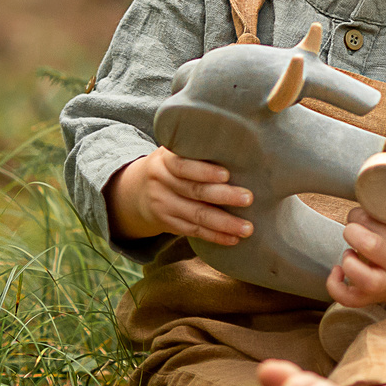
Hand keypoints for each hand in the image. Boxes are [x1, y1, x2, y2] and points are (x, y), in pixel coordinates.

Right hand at [105, 148, 253, 245]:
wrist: (137, 191)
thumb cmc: (172, 166)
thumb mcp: (175, 151)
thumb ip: (197, 150)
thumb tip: (240, 147)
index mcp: (164, 159)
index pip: (182, 165)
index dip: (204, 171)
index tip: (227, 174)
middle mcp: (161, 182)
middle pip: (193, 191)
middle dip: (223, 196)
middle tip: (248, 198)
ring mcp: (162, 205)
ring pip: (195, 215)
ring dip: (224, 223)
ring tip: (247, 228)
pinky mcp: (168, 223)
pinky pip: (193, 231)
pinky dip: (214, 236)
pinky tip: (233, 239)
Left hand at [327, 202, 385, 310]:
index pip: (384, 225)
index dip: (367, 212)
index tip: (368, 209)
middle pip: (371, 246)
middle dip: (355, 228)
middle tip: (357, 224)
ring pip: (362, 279)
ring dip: (349, 258)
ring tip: (352, 247)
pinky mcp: (375, 297)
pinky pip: (350, 299)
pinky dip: (336, 286)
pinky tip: (338, 269)